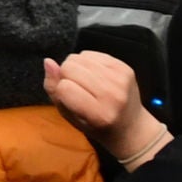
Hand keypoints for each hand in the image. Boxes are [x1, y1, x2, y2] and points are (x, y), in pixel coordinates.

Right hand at [44, 47, 172, 169]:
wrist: (132, 128)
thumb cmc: (97, 126)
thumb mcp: (70, 117)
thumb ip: (54, 91)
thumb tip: (48, 62)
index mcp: (99, 114)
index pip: (64, 87)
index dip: (62, 91)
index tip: (72, 100)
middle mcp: (113, 95)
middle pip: (69, 67)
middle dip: (67, 76)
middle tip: (79, 90)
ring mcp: (121, 79)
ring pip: (79, 57)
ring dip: (77, 67)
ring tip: (87, 83)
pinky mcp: (125, 67)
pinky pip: (91, 53)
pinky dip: (88, 62)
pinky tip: (96, 76)